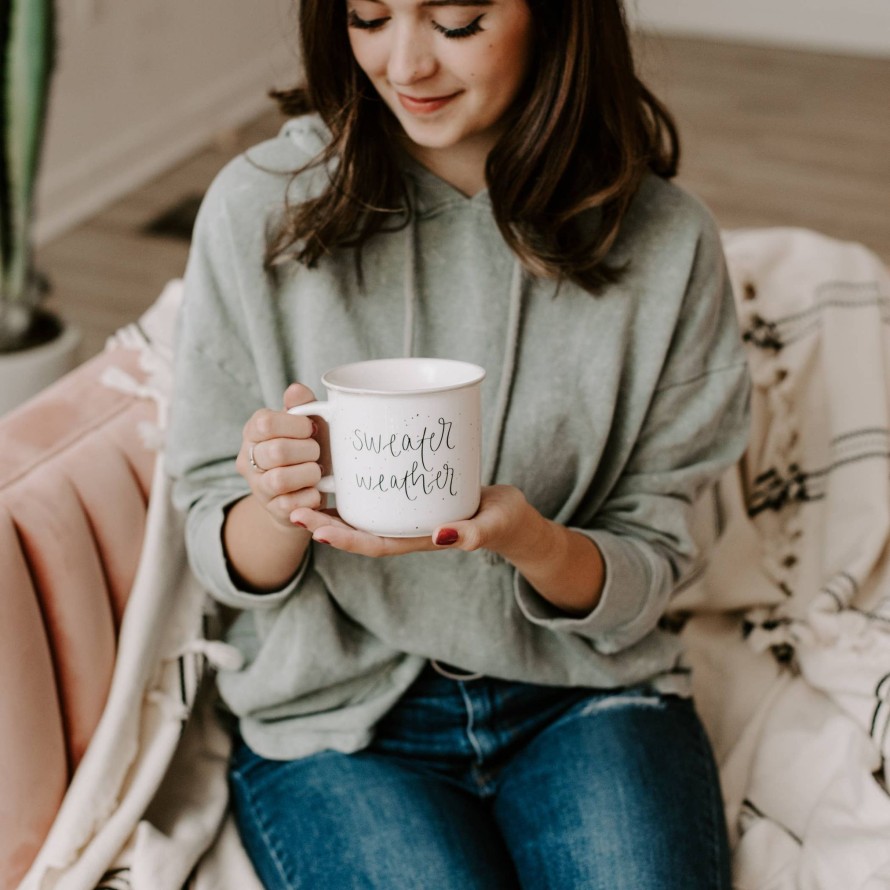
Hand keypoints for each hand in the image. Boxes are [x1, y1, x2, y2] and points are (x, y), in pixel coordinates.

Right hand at [236, 383, 327, 527]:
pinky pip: (290, 504)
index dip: (295, 425)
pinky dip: (311, 495)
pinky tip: (316, 489)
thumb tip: (296, 390)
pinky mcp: (271, 510)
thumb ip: (302, 404)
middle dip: (307, 450)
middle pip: (276, 451)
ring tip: (317, 471)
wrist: (306, 488)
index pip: (265, 423)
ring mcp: (257, 486)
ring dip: (309, 473)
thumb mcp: (307, 423)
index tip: (311, 429)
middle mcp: (248, 458)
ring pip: (279, 479)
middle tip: (316, 452)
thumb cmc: (308, 447)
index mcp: (254, 430)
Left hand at [289, 484, 530, 556]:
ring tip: (303, 483)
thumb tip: (441, 536)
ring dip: (333, 501)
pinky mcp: (412, 490)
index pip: (373, 544)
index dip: (343, 539)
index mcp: (418, 539)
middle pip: (358, 527)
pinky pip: (378, 488)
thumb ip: (470, 534)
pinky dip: (358, 479)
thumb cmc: (503, 521)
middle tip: (290, 505)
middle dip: (325, 521)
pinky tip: (341, 460)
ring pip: (363, 508)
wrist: (510, 514)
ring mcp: (406, 509)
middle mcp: (406, 525)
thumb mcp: (491, 526)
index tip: (315, 530)